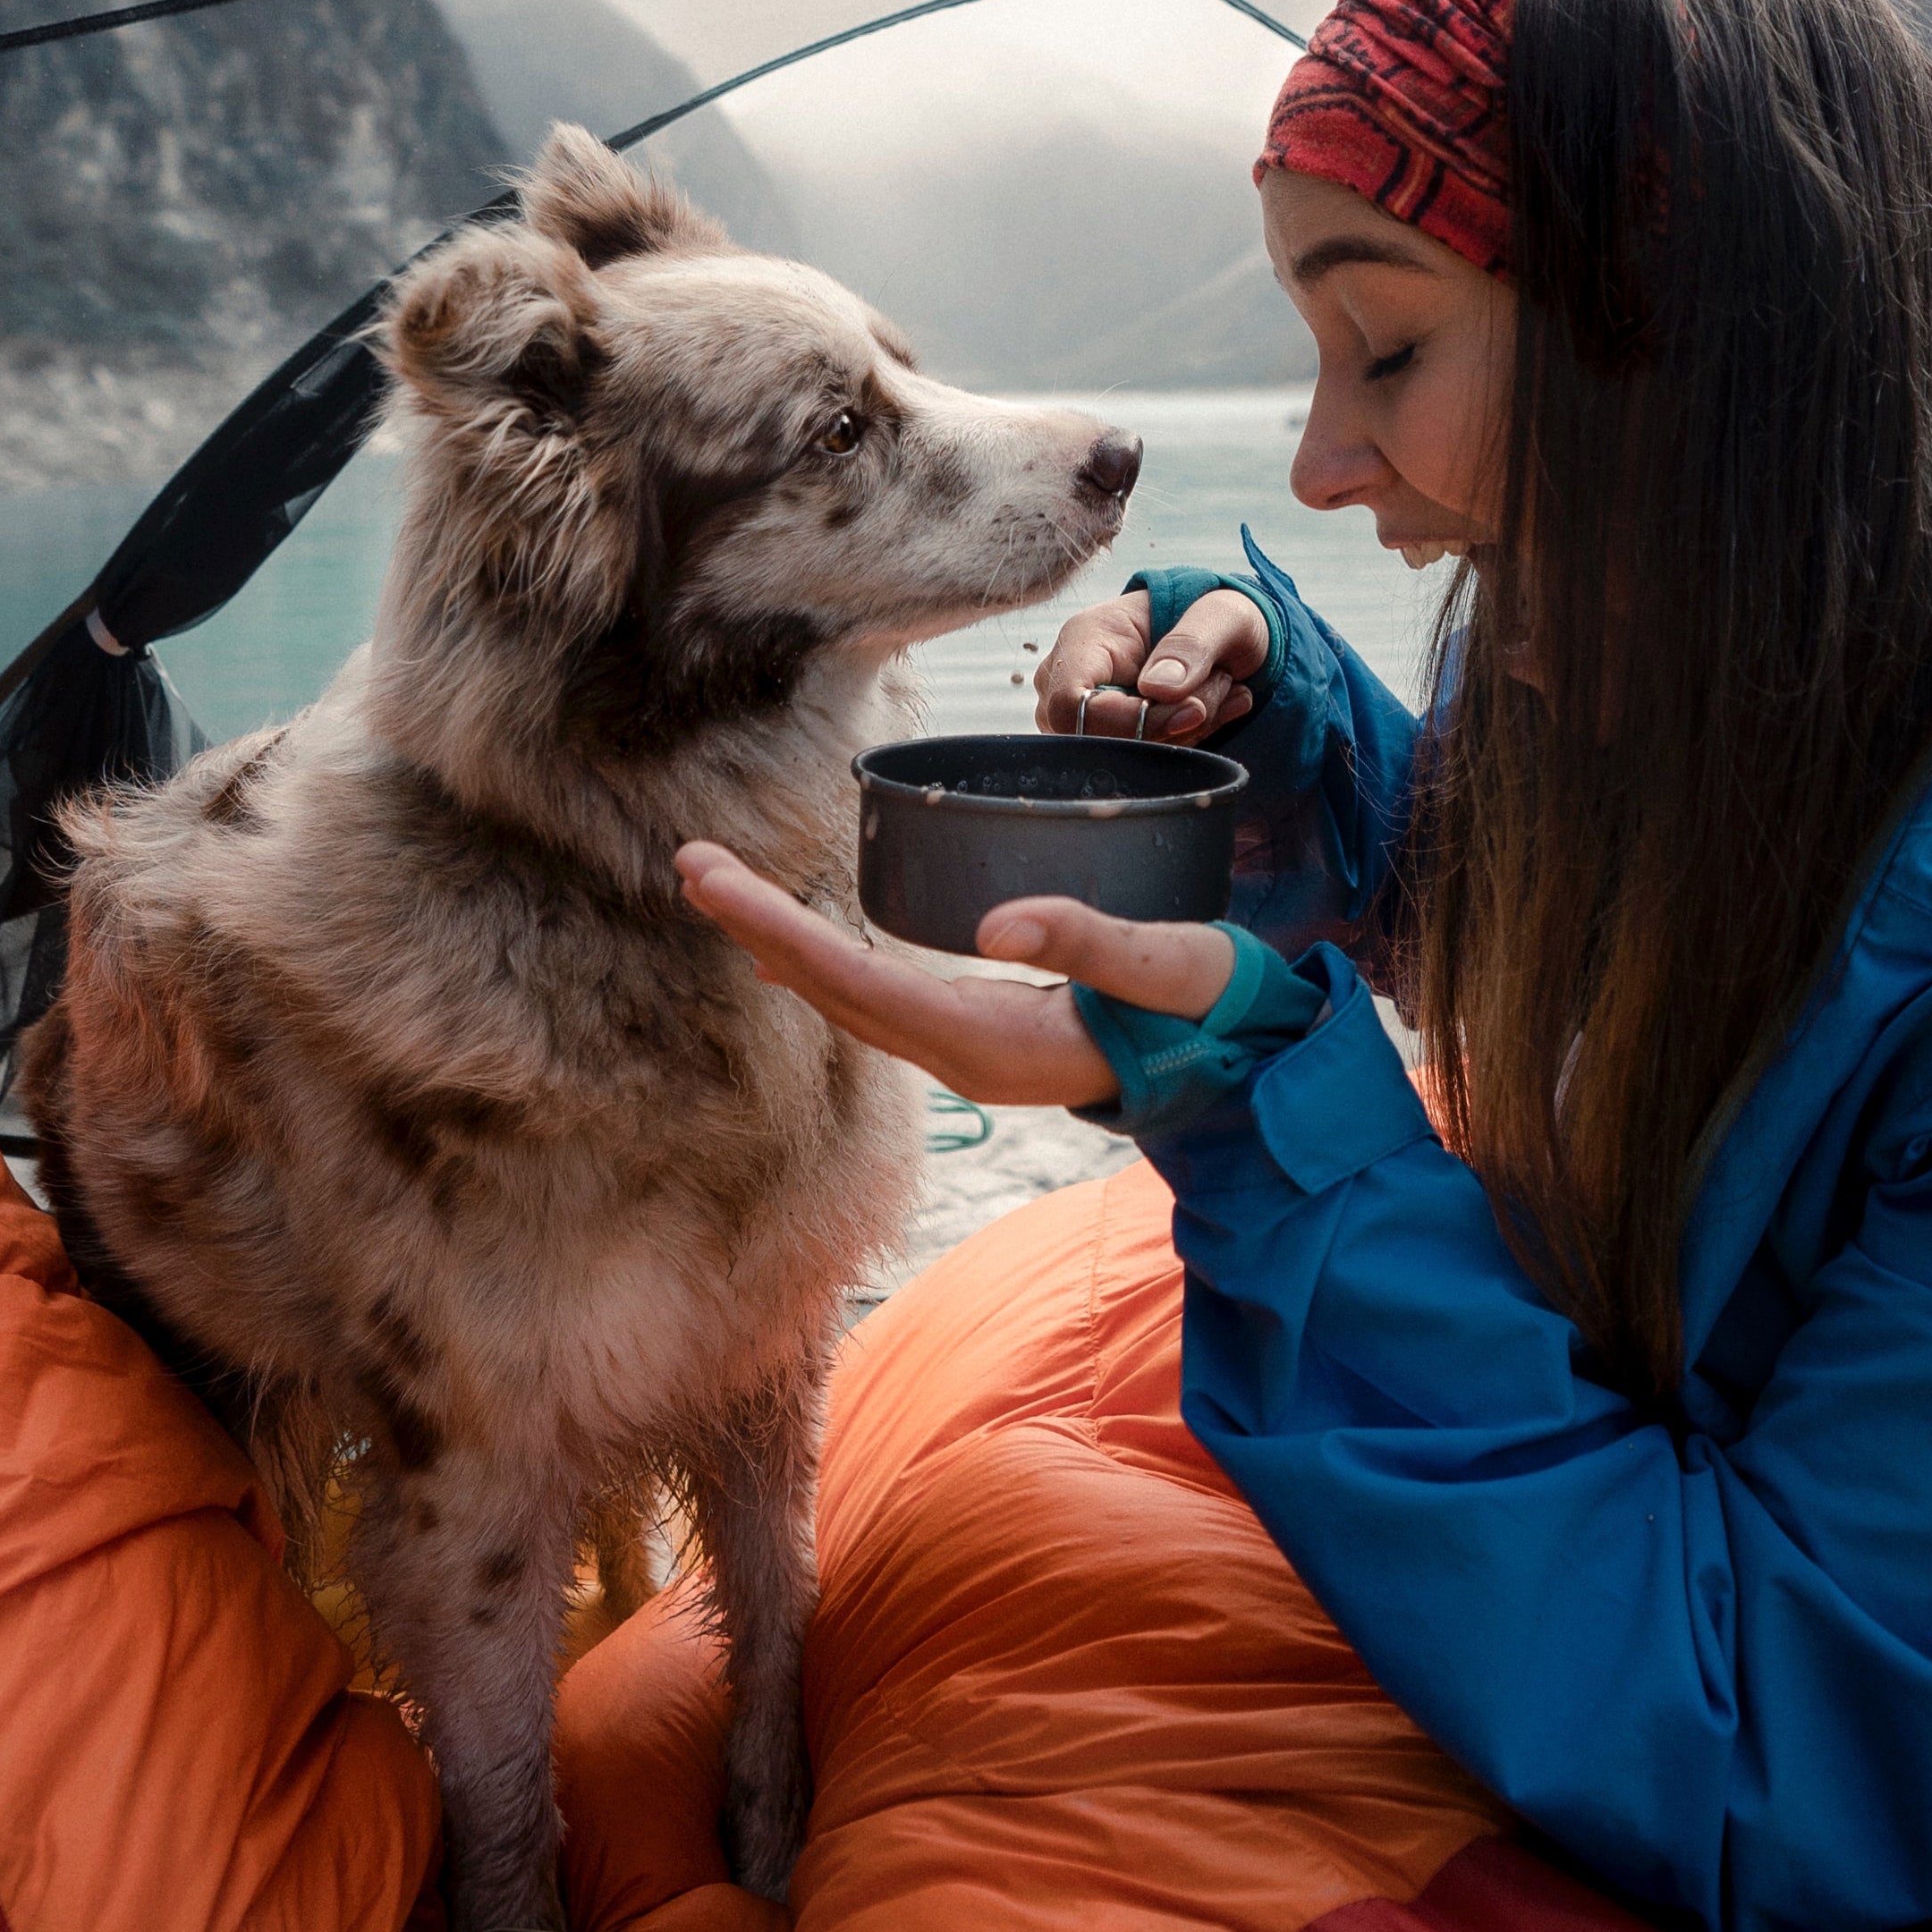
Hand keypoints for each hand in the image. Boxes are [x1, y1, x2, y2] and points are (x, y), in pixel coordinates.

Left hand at [674, 842, 1236, 1104]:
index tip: (711, 880)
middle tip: (687, 864)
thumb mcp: (1169, 963)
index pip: (859, 983)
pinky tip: (794, 954)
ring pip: (850, 1002)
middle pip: (836, 993)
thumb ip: (1089, 942)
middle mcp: (964, 1060)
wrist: (1244, 1067)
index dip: (778, 931)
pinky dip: (826, 968)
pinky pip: (879, 1006)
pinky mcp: (979, 1043)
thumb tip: (993, 923)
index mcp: (994, 1043)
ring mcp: (968, 1057)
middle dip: (756, 929)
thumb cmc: (1213, 1006)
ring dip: (782, 947)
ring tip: (718, 895)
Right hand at [1035, 586, 1270, 741]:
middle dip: (1170, 727)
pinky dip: (1186, 741)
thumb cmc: (1216, 615)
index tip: (1193, 711)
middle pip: (1097, 739)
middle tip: (1220, 686)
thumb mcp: (1222, 616)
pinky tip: (1212, 708)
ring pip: (1125, 757)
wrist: (1225, 633)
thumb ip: (1191, 646)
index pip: (1071, 703)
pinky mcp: (1109, 737)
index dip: (1129, 723)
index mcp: (1086, 638)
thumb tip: (1156, 690)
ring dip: (1187, 732)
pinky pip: (1141, 763)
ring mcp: (1085, 714)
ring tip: (1220, 686)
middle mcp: (1072, 679)